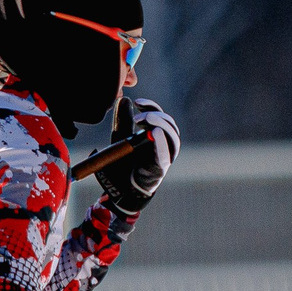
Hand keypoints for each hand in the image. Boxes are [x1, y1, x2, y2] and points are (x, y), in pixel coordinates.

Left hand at [97, 98, 179, 212]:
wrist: (118, 191)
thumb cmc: (121, 165)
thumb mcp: (119, 138)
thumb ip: (122, 121)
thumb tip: (123, 99)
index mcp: (155, 137)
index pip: (160, 117)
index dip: (152, 107)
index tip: (137, 102)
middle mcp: (164, 147)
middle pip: (170, 125)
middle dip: (156, 116)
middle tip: (139, 116)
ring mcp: (164, 158)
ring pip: (173, 139)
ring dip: (161, 126)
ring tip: (145, 120)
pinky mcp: (161, 170)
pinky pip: (166, 155)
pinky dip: (161, 143)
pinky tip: (155, 133)